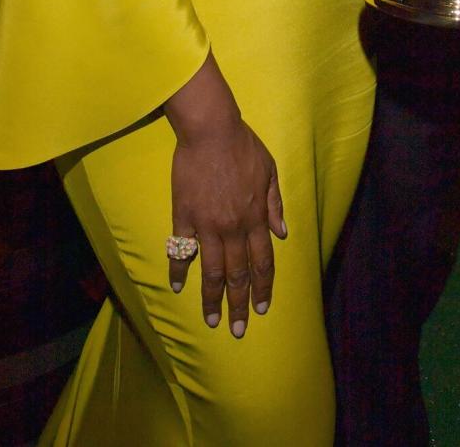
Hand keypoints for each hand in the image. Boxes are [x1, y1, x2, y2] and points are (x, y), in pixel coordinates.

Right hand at [164, 53, 285, 338]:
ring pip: (212, 270)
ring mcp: (208, 224)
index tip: (261, 309)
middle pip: (239, 274)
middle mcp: (234, 227)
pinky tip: (177, 287)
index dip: (262, 288)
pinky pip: (181, 250)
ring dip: (212, 298)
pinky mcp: (185, 216)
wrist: (211, 129)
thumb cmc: (243, 145)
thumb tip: (282, 234)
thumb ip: (275, 204)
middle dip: (239, 304)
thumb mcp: (270, 171)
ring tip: (212, 320)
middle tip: (237, 330)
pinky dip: (179, 270)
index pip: (263, 262)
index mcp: (256, 216)